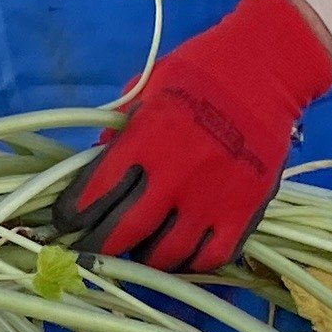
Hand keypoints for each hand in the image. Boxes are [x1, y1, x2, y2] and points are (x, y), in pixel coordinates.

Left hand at [56, 0, 331, 270]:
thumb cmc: (199, 72)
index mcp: (144, 142)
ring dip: (145, 257)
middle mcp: (174, 177)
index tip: (65, 222)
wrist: (266, 69)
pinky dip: (191, 262)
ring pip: (166, 255)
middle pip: (123, 233)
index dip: (73, 214)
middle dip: (98, 246)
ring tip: (140, 249)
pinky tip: (182, 253)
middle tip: (89, 250)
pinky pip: (211, 258)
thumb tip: (95, 165)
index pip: (95, 192)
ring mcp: (210, 200)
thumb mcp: (146, 89)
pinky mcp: (244, 212)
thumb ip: (119, 130)